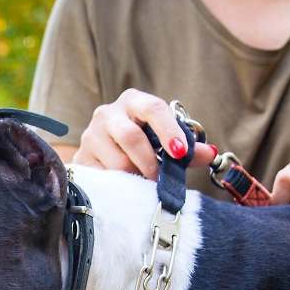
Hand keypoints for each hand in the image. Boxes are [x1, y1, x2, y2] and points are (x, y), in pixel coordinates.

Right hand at [73, 89, 217, 178]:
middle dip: (150, 162)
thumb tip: (209, 153)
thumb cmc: (141, 144)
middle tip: (160, 180)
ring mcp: (91, 136)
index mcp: (133, 101)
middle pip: (131, 136)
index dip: (169, 130)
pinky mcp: (81, 159)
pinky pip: (104, 177)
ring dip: (135, 177)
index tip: (180, 153)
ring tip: (143, 184)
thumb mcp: (164, 142)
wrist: (102, 154)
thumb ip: (187, 149)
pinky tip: (126, 188)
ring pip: (117, 161)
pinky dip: (120, 186)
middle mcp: (107, 113)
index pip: (152, 108)